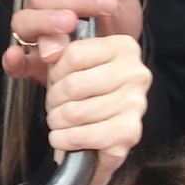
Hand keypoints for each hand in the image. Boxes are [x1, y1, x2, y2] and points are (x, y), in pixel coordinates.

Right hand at [3, 0, 143, 82]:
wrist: (126, 60)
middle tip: (104, 4)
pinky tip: (18, 56)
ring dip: (45, 22)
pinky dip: (13, 59)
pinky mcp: (35, 66)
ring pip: (23, 22)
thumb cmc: (117, 22)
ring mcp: (36, 37)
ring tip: (72, 26)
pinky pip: (16, 62)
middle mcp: (42, 9)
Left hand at [42, 31, 148, 184]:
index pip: (74, 55)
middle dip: (53, 100)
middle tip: (55, 104)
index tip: (56, 80)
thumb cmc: (86, 87)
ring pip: (73, 113)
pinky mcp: (129, 133)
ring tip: (60, 120)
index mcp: (123, 48)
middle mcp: (135, 74)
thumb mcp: (70, 59)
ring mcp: (135, 104)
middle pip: (73, 86)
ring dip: (56, 121)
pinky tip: (64, 137)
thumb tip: (48, 52)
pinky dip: (63, 140)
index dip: (55, 72)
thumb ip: (53, 44)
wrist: (107, 124)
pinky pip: (80, 137)